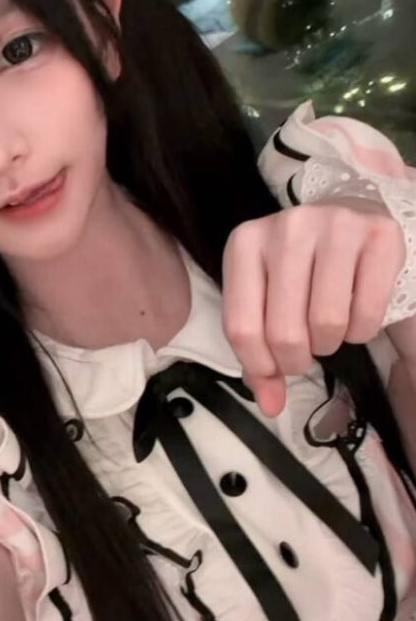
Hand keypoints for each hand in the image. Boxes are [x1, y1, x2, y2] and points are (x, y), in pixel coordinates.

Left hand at [221, 197, 405, 417]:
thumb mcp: (264, 299)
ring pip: (327, 323)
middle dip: (297, 359)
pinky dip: (362, 331)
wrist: (346, 214)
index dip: (259, 365)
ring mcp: (334, 225)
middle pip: (284, 331)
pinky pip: (368, 313)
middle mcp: (286, 227)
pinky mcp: (378, 234)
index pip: (241, 328)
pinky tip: (356, 316)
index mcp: (244, 243)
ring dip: (330, 343)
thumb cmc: (298, 268)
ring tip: (329, 330)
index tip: (274, 370)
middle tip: (307, 351)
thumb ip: (259, 354)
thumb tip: (270, 406)